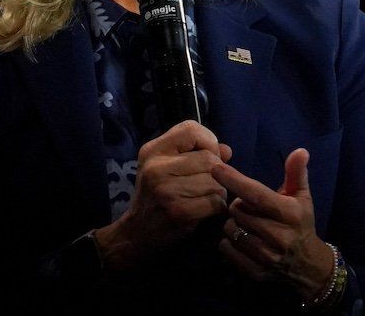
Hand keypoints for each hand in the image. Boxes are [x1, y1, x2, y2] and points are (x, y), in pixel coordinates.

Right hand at [93, 120, 232, 271]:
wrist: (137, 234)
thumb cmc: (157, 196)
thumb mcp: (167, 167)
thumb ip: (196, 153)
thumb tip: (227, 150)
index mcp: (153, 150)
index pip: (191, 129)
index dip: (208, 141)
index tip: (208, 156)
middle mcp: (156, 167)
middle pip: (209, 158)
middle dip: (217, 172)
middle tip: (208, 184)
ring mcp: (166, 189)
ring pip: (215, 181)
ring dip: (219, 191)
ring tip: (205, 198)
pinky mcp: (179, 211)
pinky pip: (215, 201)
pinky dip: (217, 207)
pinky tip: (206, 211)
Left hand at [210, 148, 335, 299]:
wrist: (307, 265)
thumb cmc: (301, 223)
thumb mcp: (302, 197)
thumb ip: (296, 173)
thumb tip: (300, 150)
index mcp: (289, 213)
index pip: (255, 194)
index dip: (234, 180)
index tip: (216, 168)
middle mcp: (278, 235)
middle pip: (237, 210)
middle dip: (238, 204)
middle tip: (249, 207)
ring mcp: (265, 255)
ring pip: (230, 229)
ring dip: (234, 223)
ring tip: (247, 223)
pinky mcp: (254, 271)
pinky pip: (226, 248)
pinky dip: (229, 241)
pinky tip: (242, 239)